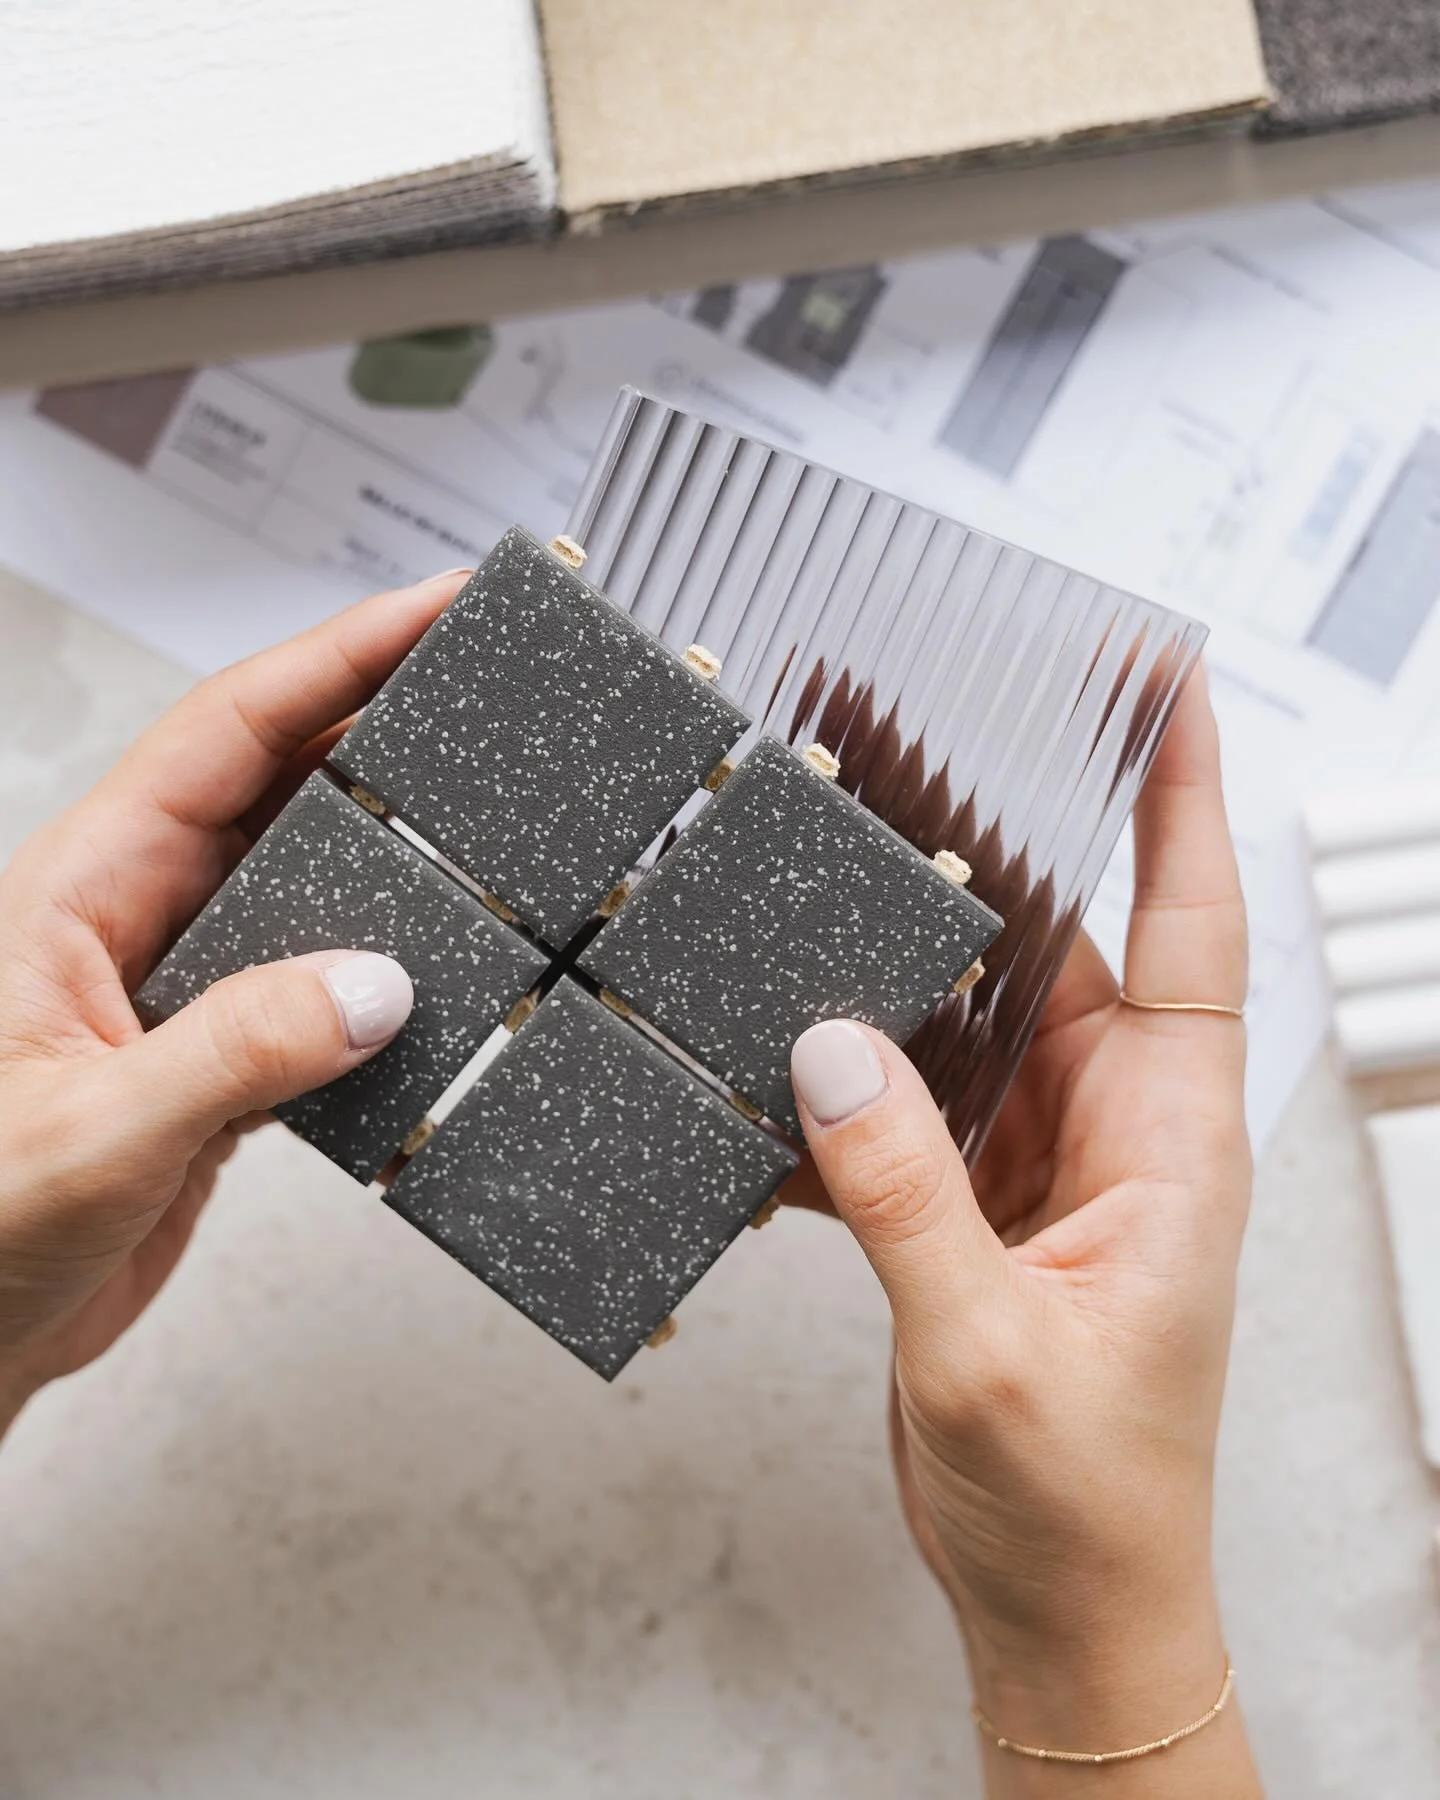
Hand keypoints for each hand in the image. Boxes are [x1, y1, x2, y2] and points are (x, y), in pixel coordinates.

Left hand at [0, 570, 469, 1433]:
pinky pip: (326, 973)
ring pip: (312, 872)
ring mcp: (189, 982)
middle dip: (381, 711)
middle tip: (483, 672)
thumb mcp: (94, 1133)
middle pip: (280, 776)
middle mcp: (141, 916)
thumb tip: (372, 987)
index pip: (226, 734)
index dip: (333, 657)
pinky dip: (393, 957)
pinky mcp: (225, 1053)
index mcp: (84, 890)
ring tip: (484, 794)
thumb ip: (235, 1053)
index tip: (430, 608)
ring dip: (394, 835)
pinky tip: (442, 954)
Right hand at [789, 669, 1260, 1794]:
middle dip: (981, 834)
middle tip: (897, 733)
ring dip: (894, 948)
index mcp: (1169, 1139)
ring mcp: (1041, 1159)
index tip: (1163, 681)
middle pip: (1051, 940)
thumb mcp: (993, 1347)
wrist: (1066, 1609)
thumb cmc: (1088, 1503)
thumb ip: (909, 1196)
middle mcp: (1113, 1127)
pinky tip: (773, 1048)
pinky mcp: (973, 1203)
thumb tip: (834, 1055)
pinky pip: (905, 1102)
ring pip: (965, 1012)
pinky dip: (842, 1077)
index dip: (1182, 793)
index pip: (1195, 924)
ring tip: (821, 852)